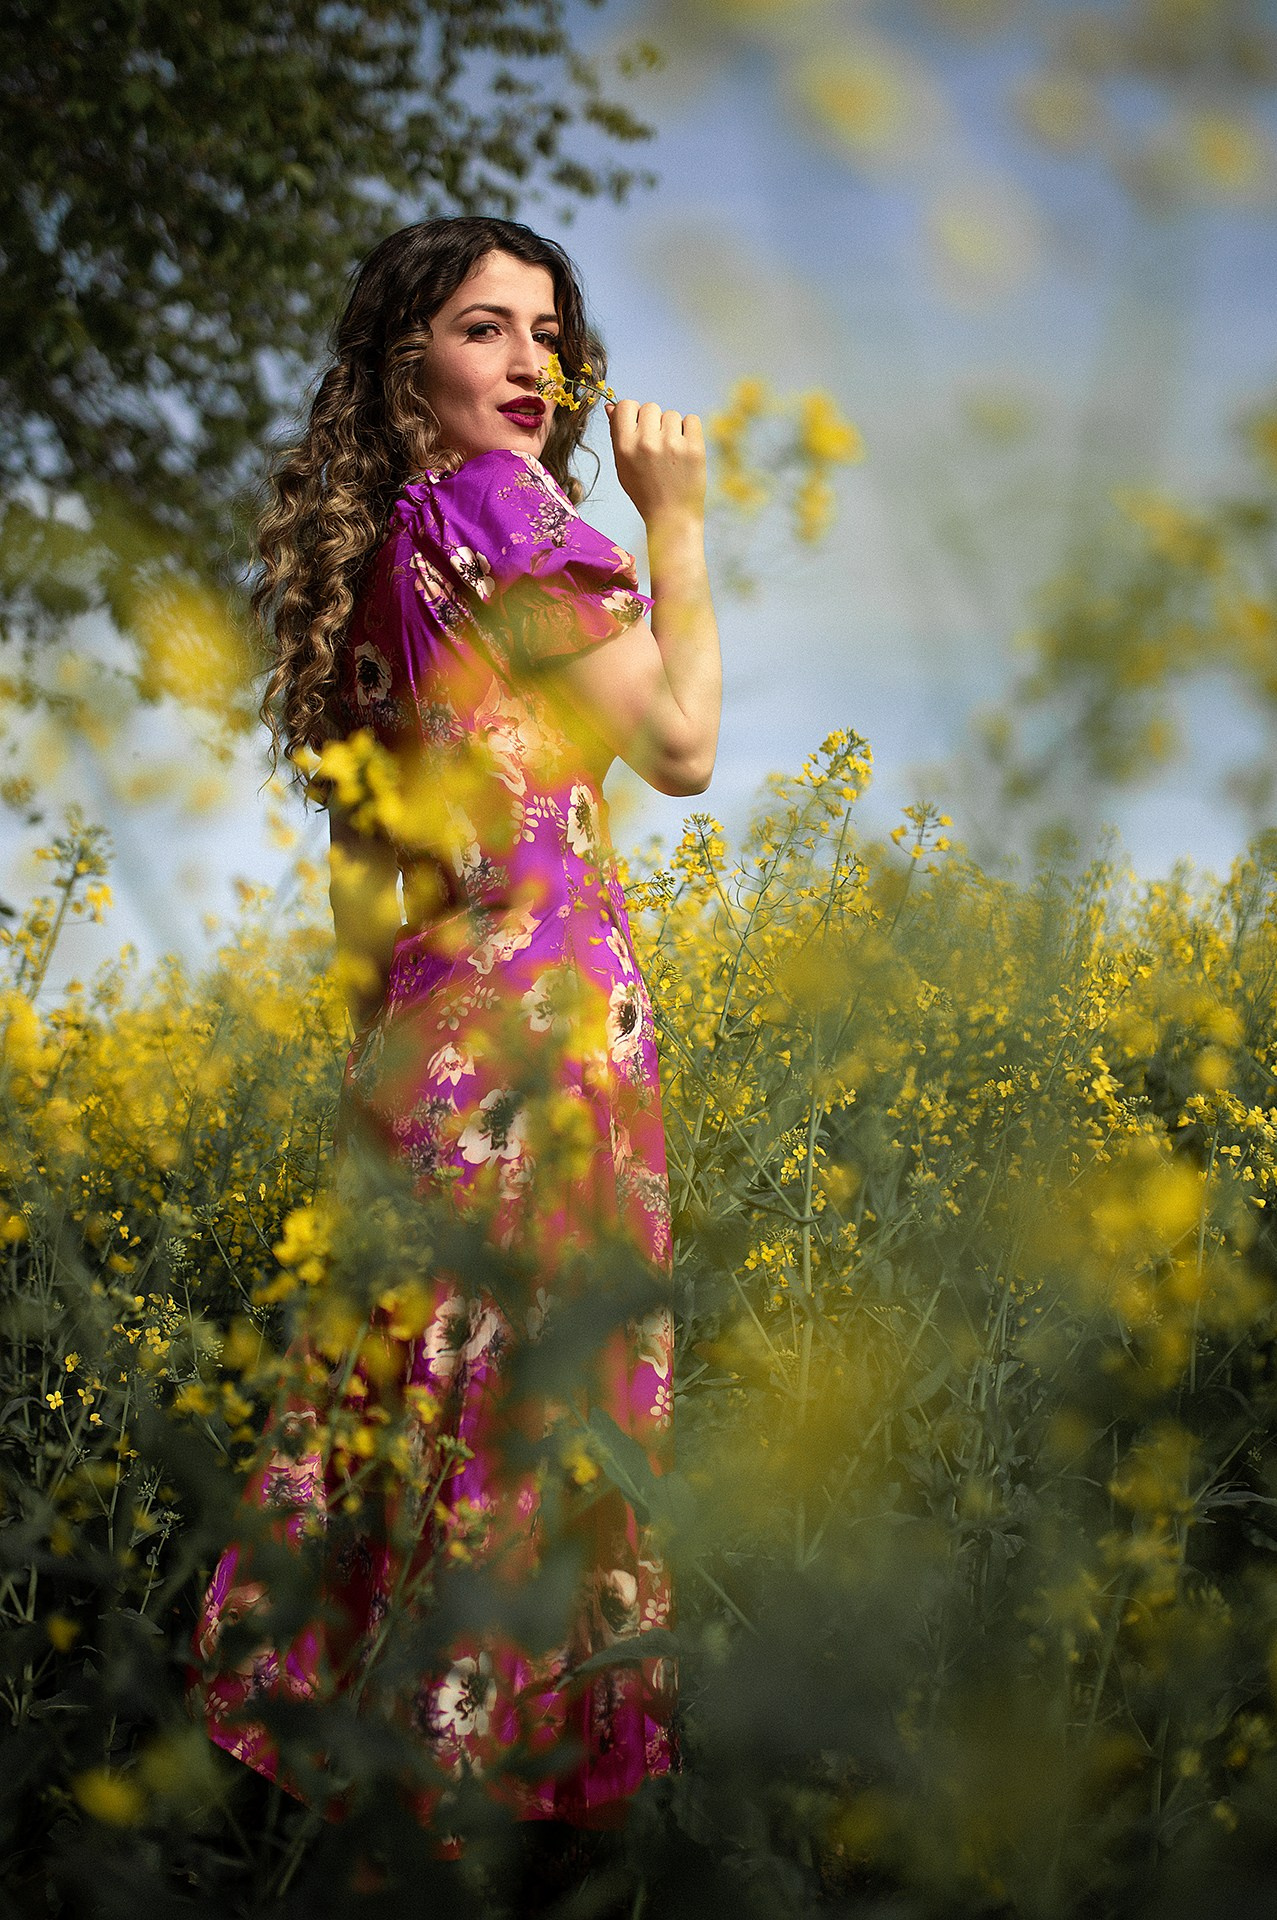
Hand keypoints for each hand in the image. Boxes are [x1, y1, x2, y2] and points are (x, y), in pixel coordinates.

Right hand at [605, 399, 705, 528]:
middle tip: (657, 446)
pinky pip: (692, 420)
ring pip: (671, 414)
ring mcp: (672, 444)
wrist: (672, 517)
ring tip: (671, 454)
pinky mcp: (694, 447)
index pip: (626, 405)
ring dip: (672, 429)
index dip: (633, 414)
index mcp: (625, 446)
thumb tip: (611, 406)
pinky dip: (690, 431)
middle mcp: (646, 442)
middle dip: (654, 422)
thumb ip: (617, 434)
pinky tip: (685, 450)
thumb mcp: (623, 466)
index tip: (639, 428)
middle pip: (650, 407)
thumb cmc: (645, 491)